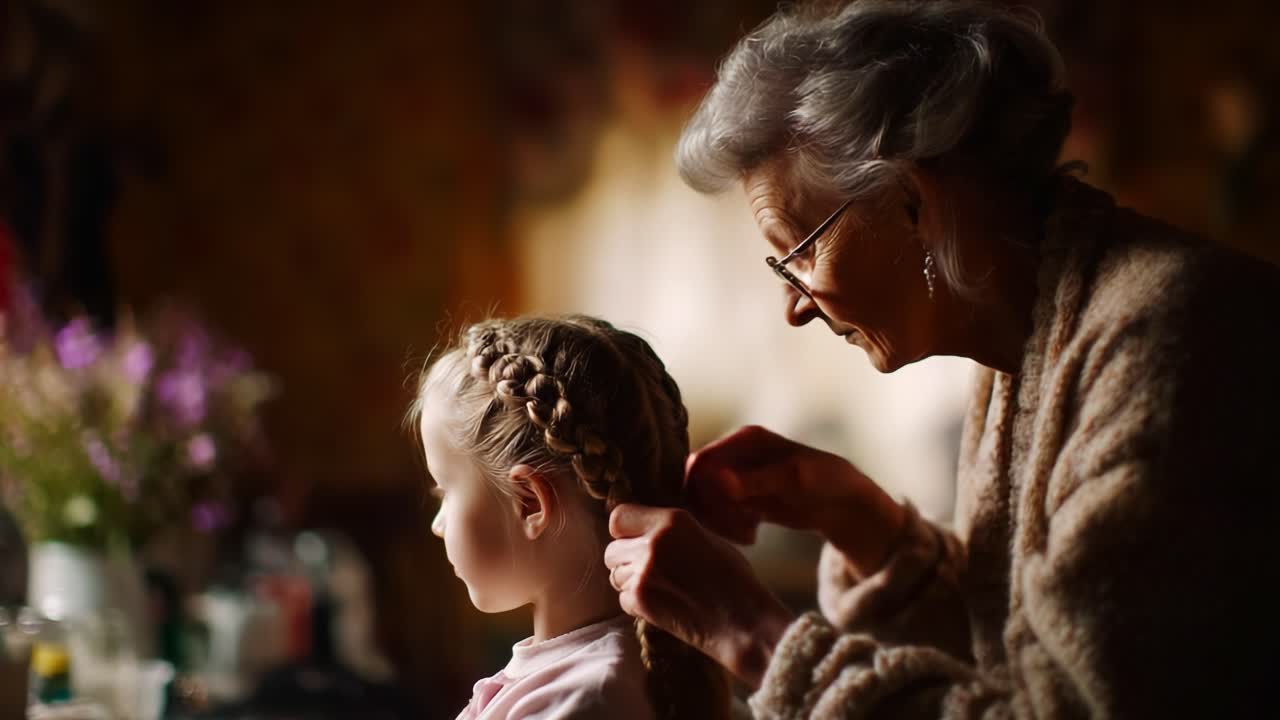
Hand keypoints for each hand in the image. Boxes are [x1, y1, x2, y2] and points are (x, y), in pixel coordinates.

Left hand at [604, 504, 793, 687]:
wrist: (742, 621)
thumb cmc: (733, 580)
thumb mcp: (706, 538)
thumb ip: (672, 531)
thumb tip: (646, 530)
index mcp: (672, 520)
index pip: (619, 517)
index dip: (624, 531)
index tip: (634, 541)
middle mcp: (653, 542)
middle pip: (611, 550)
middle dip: (624, 561)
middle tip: (648, 572)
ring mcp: (644, 572)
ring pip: (615, 576)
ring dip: (630, 583)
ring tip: (661, 589)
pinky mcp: (640, 600)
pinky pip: (622, 599)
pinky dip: (636, 604)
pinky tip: (663, 605)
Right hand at [685, 425, 905, 576]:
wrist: (843, 504)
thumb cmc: (824, 480)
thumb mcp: (791, 479)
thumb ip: (753, 480)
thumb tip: (717, 479)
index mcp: (745, 439)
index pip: (702, 461)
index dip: (702, 490)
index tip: (719, 514)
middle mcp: (736, 455)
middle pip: (698, 485)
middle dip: (713, 511)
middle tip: (737, 529)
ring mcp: (737, 478)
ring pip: (706, 503)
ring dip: (721, 523)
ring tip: (747, 535)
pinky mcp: (741, 499)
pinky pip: (719, 515)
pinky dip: (730, 528)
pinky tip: (751, 536)